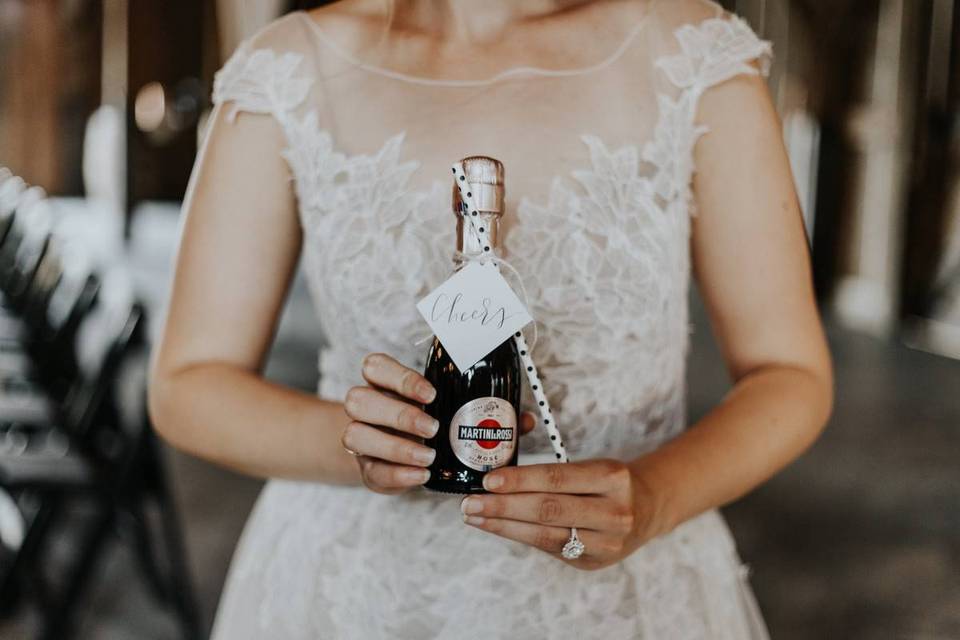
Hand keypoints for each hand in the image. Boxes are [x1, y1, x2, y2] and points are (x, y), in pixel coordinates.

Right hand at [343, 352, 535, 494]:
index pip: (374, 366)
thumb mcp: (450, 412)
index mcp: (384, 384)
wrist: (396, 456)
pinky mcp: (365, 469)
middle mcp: (366, 407)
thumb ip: (485, 413)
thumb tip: (526, 419)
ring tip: (429, 457)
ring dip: (394, 446)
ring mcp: (360, 439)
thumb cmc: (429, 425)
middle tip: (432, 428)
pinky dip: (397, 474)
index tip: (432, 393)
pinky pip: (370, 471)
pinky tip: (421, 476)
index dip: (399, 378)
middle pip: (359, 399)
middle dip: (397, 413)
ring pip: (355, 435)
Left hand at [459, 458, 665, 569]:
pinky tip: (498, 527)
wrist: (647, 509)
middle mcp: (614, 511)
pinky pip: (551, 548)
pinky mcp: (595, 561)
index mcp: (612, 476)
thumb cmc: (607, 483)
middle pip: (549, 509)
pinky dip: (520, 536)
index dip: (520, 480)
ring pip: (546, 534)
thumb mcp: (593, 466)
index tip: (489, 480)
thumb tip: (500, 472)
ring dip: (504, 526)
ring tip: (475, 517)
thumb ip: (554, 470)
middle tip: (471, 502)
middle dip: (503, 506)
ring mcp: (607, 541)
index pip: (557, 477)